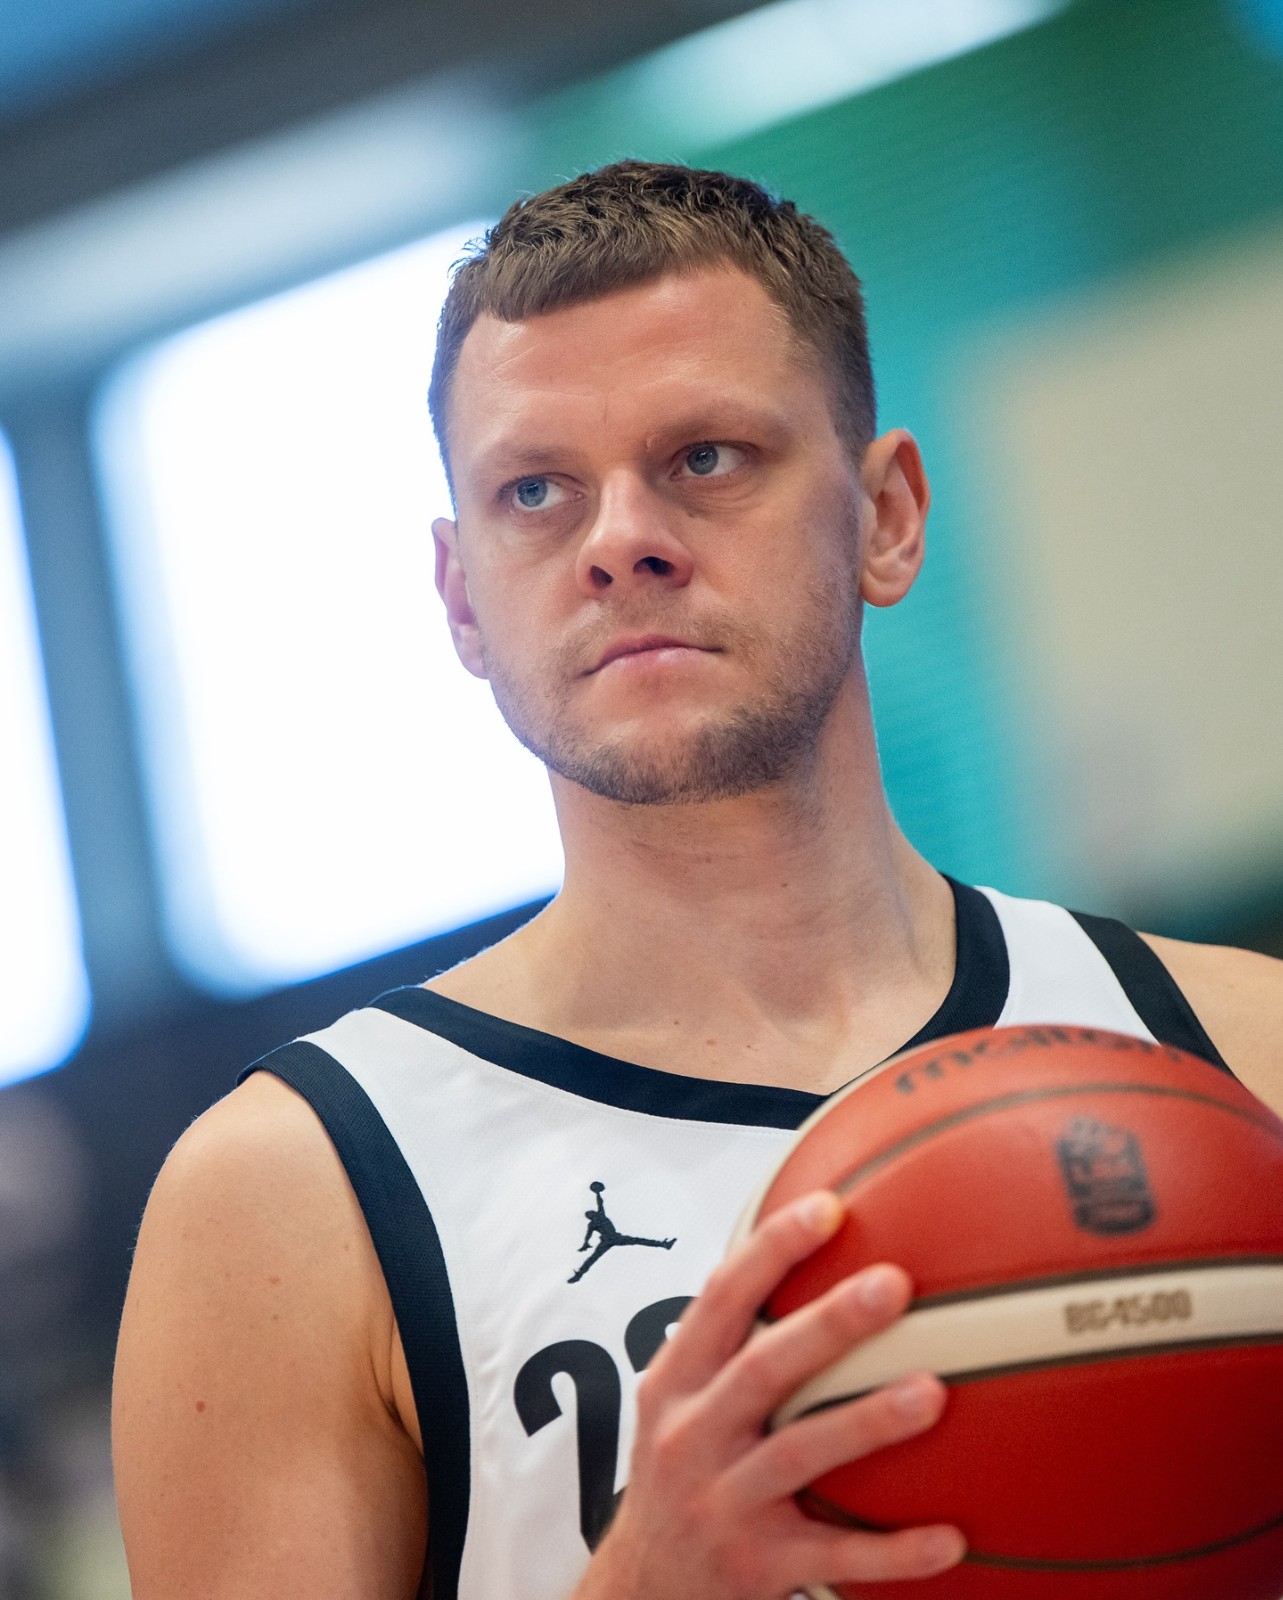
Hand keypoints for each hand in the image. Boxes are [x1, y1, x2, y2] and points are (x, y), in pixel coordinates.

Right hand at [572, 1191, 964, 1599]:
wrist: (642, 1586)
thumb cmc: (681, 1469)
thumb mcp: (679, 1397)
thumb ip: (730, 1338)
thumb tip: (812, 1251)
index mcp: (676, 1381)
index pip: (720, 1298)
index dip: (772, 1249)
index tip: (829, 1206)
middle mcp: (692, 1435)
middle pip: (763, 1368)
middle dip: (828, 1324)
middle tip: (894, 1285)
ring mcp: (723, 1503)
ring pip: (798, 1455)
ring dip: (866, 1422)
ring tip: (933, 1393)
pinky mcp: (757, 1567)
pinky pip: (833, 1559)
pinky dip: (892, 1551)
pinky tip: (950, 1537)